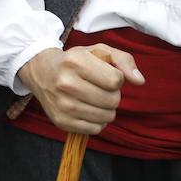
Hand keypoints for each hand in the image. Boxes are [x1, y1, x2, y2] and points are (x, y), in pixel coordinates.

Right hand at [16, 45, 144, 134]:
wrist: (41, 72)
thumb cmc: (75, 61)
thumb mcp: (98, 51)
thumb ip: (124, 60)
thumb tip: (139, 81)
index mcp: (75, 61)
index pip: (115, 80)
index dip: (116, 78)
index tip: (105, 74)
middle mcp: (66, 83)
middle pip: (113, 100)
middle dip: (112, 95)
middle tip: (99, 88)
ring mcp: (63, 104)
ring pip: (107, 117)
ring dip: (106, 109)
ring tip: (94, 99)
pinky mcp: (61, 121)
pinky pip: (96, 128)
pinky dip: (97, 121)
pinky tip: (88, 110)